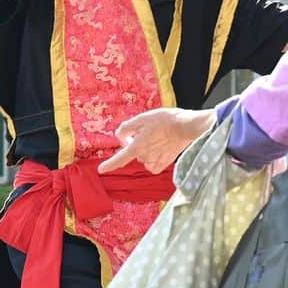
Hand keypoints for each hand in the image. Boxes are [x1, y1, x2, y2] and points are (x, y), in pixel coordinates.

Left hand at [99, 109, 215, 174]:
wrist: (186, 127)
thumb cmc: (164, 120)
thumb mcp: (142, 118)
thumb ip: (126, 128)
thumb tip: (121, 138)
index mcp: (137, 146)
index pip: (120, 158)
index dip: (109, 165)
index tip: (101, 170)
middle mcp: (144, 157)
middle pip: (134, 152)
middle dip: (137, 143)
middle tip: (149, 131)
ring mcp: (155, 162)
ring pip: (144, 157)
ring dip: (146, 149)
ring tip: (158, 137)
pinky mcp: (164, 164)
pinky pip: (153, 164)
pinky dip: (153, 158)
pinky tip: (161, 149)